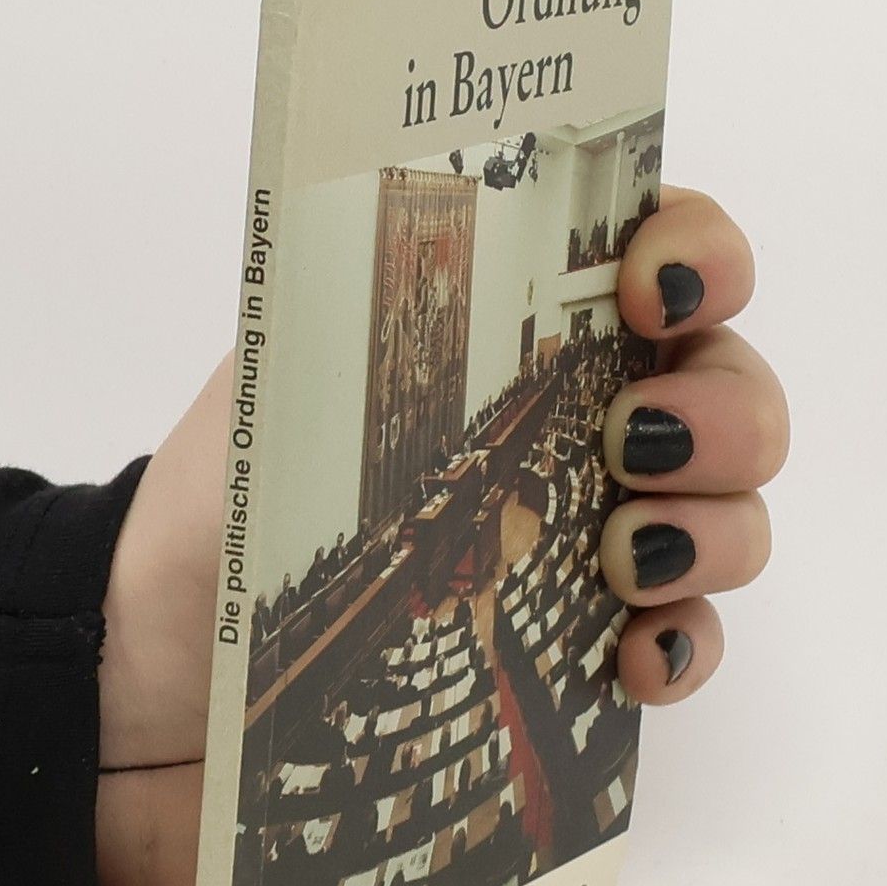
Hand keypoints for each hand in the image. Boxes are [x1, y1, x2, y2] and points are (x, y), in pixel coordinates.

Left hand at [93, 183, 787, 885]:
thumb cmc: (216, 514)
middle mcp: (573, 425)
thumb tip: (439, 200)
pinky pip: (686, 641)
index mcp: (509, 334)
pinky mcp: (579, 655)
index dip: (696, 253)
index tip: (655, 290)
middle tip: (642, 440)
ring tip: (624, 556)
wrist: (154, 685)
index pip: (656, 254)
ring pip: (732, 514)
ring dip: (714, 526)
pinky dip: (685, 644)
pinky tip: (633, 655)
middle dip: (724, 406)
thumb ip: (380, 291)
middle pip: (730, 388)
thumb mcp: (281, 376)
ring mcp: (587, 543)